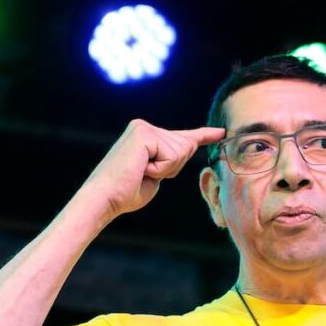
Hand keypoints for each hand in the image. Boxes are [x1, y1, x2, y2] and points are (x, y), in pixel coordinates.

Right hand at [84, 119, 224, 219]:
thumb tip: (184, 149)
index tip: (221, 132)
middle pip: (186, 147)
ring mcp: (143, 128)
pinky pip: (172, 156)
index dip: (204, 136)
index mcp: (145, 135)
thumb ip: (169, 161)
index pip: (181, 136)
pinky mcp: (144, 134)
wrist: (104, 199)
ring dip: (165, 170)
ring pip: (181, 152)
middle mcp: (144, 126)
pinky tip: (142, 170)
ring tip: (141, 173)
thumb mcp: (156, 174)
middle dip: (172, 169)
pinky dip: (161, 169)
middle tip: (145, 175)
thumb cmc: (126, 193)